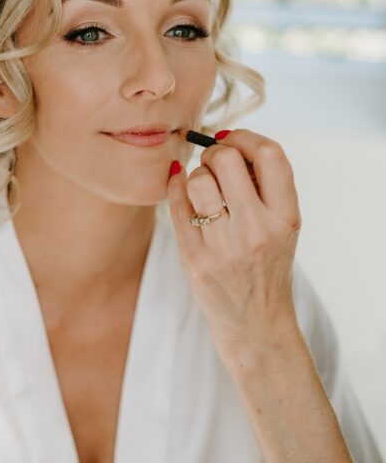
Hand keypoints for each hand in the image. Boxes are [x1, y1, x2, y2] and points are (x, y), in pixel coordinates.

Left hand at [166, 129, 302, 364]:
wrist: (256, 324)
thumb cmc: (267, 266)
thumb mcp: (282, 227)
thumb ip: (264, 187)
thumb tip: (227, 140)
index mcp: (286, 217)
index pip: (270, 154)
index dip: (247, 138)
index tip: (234, 141)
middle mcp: (257, 230)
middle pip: (227, 160)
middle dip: (215, 153)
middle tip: (214, 163)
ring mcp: (223, 245)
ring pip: (198, 179)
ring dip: (196, 173)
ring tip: (202, 185)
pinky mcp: (194, 257)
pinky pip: (176, 204)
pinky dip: (175, 186)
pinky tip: (180, 185)